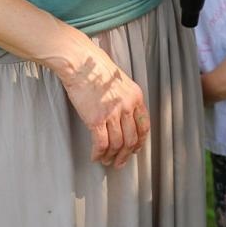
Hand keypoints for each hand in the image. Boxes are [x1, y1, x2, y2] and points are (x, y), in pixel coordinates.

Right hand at [59, 49, 149, 168]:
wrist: (81, 63)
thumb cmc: (96, 69)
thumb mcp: (120, 82)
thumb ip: (125, 99)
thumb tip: (124, 117)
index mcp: (136, 97)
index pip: (144, 126)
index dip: (139, 142)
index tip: (134, 150)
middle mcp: (127, 106)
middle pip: (131, 139)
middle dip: (126, 155)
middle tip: (119, 163)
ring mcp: (112, 113)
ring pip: (117, 144)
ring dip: (111, 156)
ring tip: (106, 161)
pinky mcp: (96, 119)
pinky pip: (101, 143)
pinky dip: (99, 153)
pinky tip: (95, 156)